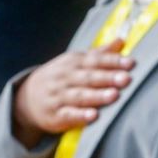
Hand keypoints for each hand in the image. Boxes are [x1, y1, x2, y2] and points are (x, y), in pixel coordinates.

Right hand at [11, 40, 133, 147]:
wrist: (26, 98)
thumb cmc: (61, 77)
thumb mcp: (75, 62)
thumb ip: (99, 53)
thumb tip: (122, 40)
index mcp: (73, 62)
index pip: (95, 60)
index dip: (113, 61)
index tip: (131, 63)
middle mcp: (65, 78)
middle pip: (89, 77)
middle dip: (108, 78)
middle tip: (126, 79)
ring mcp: (59, 96)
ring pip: (79, 96)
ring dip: (97, 96)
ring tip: (114, 96)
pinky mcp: (55, 115)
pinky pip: (68, 115)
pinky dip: (80, 115)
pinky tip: (93, 117)